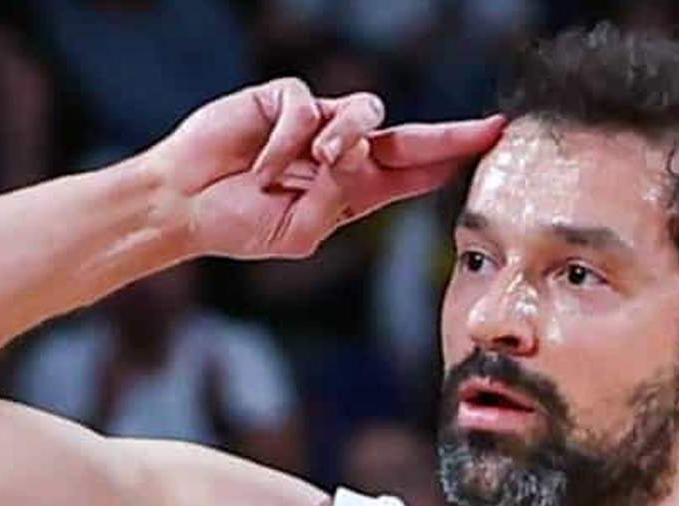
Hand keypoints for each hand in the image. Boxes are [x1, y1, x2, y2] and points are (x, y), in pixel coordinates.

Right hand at [142, 78, 505, 261]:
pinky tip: (264, 166)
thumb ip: (336, 201)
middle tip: (486, 130)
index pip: (415, 172)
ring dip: (343, 140)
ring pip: (362, 113)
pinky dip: (286, 142)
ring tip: (309, 166)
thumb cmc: (240, 225)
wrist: (186, 206)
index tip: (492, 142)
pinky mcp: (283, 100)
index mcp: (355, 189)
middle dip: (448, 135)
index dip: (452, 157)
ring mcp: (316, 123)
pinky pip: (306, 109)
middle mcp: (342, 151)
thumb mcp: (301, 232)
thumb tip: (352, 154)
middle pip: (409, 137)